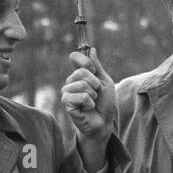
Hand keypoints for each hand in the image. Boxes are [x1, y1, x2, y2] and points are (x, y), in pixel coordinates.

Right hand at [62, 49, 116, 172]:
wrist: (104, 123)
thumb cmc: (104, 104)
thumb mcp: (105, 82)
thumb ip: (97, 67)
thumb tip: (92, 49)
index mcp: (79, 75)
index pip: (75, 57)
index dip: (85, 60)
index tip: (93, 69)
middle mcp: (71, 82)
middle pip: (82, 71)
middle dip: (95, 83)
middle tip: (96, 94)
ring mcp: (67, 92)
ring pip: (82, 84)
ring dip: (93, 94)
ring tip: (92, 102)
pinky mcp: (67, 104)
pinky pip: (80, 96)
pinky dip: (89, 102)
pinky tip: (88, 108)